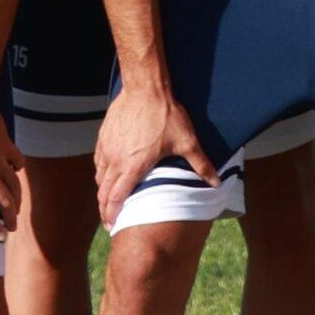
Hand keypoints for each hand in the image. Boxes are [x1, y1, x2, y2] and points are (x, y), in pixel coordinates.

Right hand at [95, 80, 217, 228]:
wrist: (145, 89)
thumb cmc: (166, 115)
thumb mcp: (187, 142)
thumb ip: (200, 164)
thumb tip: (215, 182)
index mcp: (133, 166)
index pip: (116, 198)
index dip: (112, 214)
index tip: (112, 226)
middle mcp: (116, 160)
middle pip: (104, 192)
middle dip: (105, 209)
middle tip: (109, 221)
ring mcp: (107, 149)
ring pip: (99, 178)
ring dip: (102, 192)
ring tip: (107, 201)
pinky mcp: (103, 138)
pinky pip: (98, 162)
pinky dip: (101, 173)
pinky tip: (107, 175)